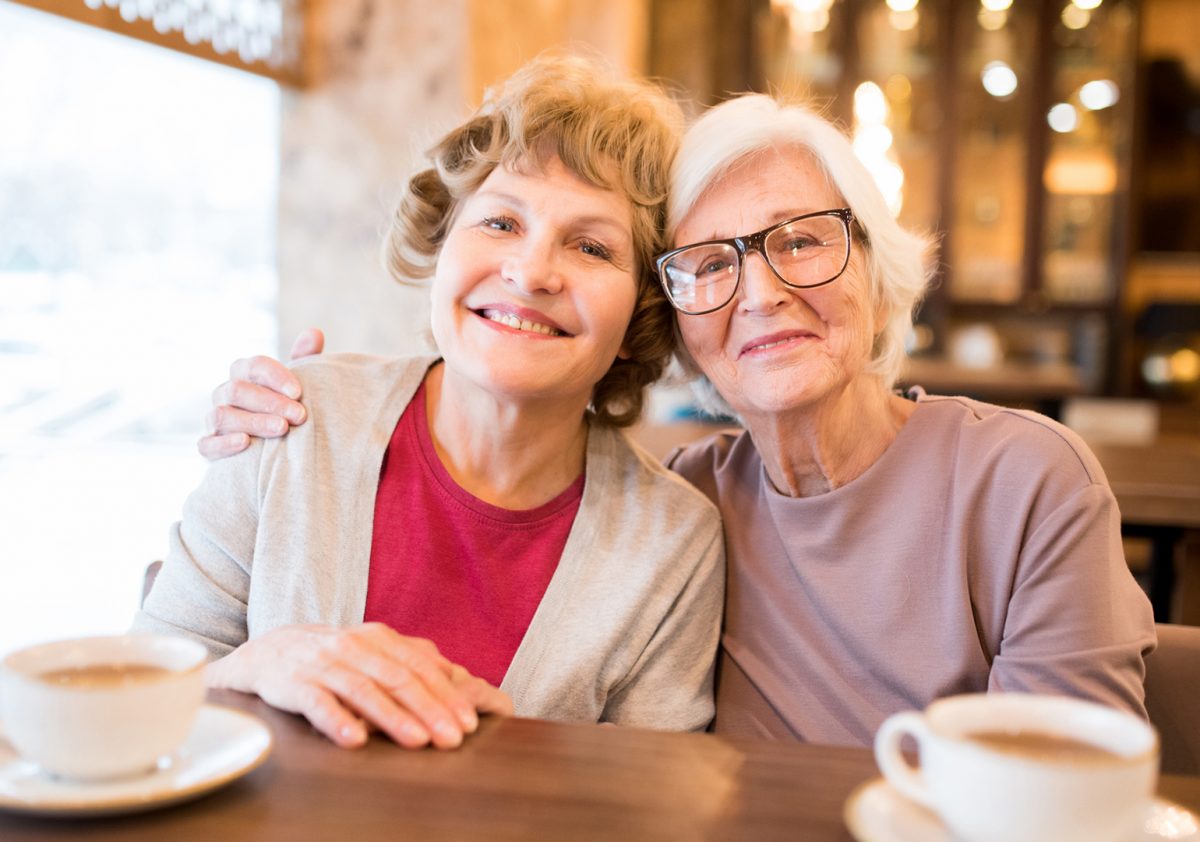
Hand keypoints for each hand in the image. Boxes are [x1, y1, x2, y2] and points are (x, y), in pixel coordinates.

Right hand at [198, 328, 324, 459]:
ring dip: (253, 422)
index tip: (298, 392)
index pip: (254, 366)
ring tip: (282, 428)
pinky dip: (224, 443)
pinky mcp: (208, 446)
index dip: (276, 377)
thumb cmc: (286, 407)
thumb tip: (314, 333)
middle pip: (237, 391)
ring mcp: (213, 420)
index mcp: (243, 374)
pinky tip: (245, 443)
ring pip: (222, 416)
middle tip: (299, 415)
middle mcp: (224, 393)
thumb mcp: (296, 385)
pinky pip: (206, 444)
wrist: (273, 446)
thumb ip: (305, 360)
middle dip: (270, 402)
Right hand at [205, 623, 512, 749]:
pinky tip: (355, 740)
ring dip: (392, 717)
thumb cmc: (335, 658)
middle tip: (453, 739)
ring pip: (364, 690)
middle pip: (399, 678)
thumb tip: (469, 681)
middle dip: (429, 709)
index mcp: (380, 638)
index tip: (470, 723)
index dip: (447, 695)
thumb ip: (418, 663)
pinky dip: (337, 720)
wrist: (267, 653)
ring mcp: (323, 663)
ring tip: (417, 742)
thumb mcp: (376, 652)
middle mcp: (354, 646)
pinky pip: (317, 702)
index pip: (421, 667)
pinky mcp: (293, 684)